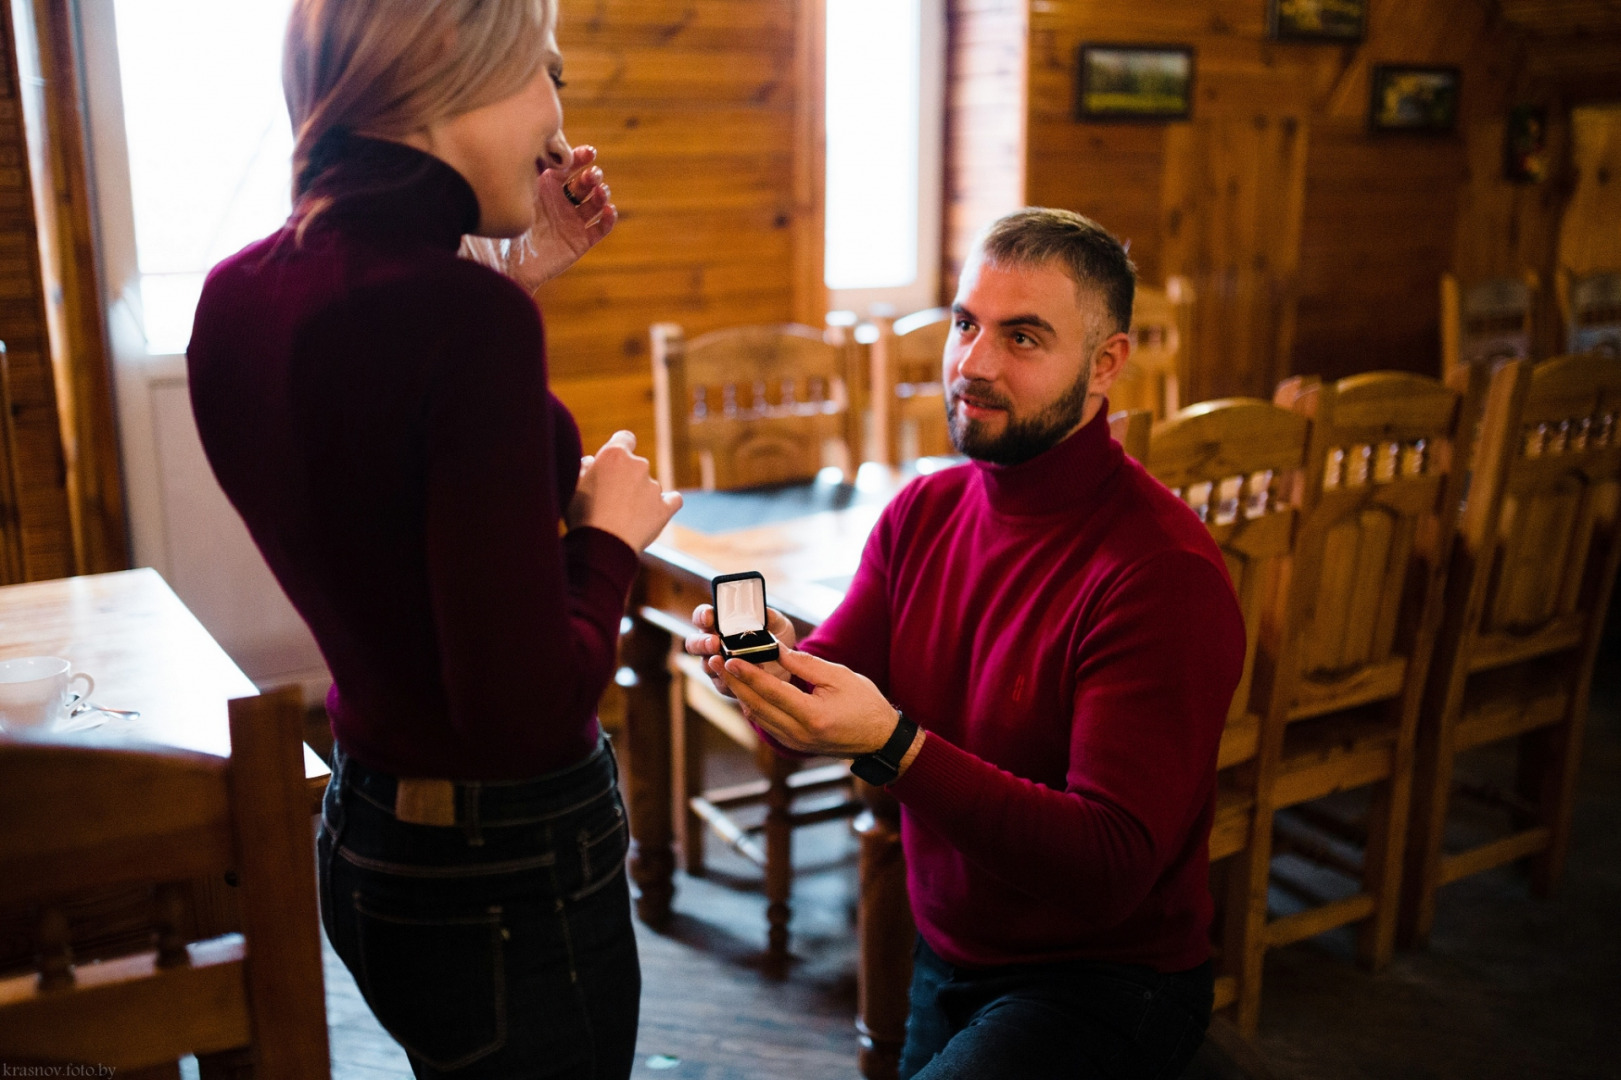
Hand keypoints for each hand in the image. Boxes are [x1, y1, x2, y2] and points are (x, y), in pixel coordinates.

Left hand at [507, 145, 617, 289]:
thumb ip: (521, 172)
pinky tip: (608, 211)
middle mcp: (560, 202)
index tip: (588, 153)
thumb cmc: (497, 229)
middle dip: (592, 175)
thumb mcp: (507, 197)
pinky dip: (608, 219)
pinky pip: (599, 229)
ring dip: (601, 194)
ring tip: (600, 192)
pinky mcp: (579, 242)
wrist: (500, 267)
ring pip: (595, 202)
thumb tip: (533, 146)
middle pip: (584, 183)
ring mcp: (571, 222)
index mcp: (543, 186)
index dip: (579, 158)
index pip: (567, 166)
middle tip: (591, 175)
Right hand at [568, 431, 680, 551]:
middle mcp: (638, 465)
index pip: (625, 438)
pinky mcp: (665, 508)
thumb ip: (584, 468)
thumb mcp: (572, 485)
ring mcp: (654, 487)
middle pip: (636, 465)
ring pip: (649, 486)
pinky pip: (673, 500)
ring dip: (640, 496)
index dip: (620, 447)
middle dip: (626, 478)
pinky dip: (666, 504)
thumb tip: (591, 462)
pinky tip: (656, 513)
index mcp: (614, 454)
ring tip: (622, 518)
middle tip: (609, 499)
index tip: (614, 460)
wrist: (602, 545)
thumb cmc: (582, 514)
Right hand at [684, 604, 796, 696]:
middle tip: (715, 642)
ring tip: (729, 661)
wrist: (787, 664)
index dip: (702, 616)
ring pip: (705, 665)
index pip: (702, 617)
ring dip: (714, 664)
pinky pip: (721, 684)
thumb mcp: (776, 622)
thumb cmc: (775, 637)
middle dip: (702, 642)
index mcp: (719, 624)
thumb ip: (769, 617)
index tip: (709, 616)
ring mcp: (717, 665)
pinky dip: (731, 680)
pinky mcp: (725, 683)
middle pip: (694, 643)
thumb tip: (763, 613)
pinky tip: (745, 676)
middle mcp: (713, 643)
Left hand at [710, 645, 902, 758]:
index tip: (730, 658)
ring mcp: (794, 742)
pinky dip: (754, 707)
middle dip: (735, 682)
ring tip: (727, 673)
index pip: (770, 691)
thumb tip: (777, 651)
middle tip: (718, 661)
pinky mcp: (794, 745)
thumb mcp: (839, 676)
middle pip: (756, 705)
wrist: (879, 739)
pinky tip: (746, 691)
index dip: (747, 674)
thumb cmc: (865, 703)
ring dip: (741, 694)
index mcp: (811, 715)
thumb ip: (806, 664)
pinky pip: (766, 724)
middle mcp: (798, 733)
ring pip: (757, 717)